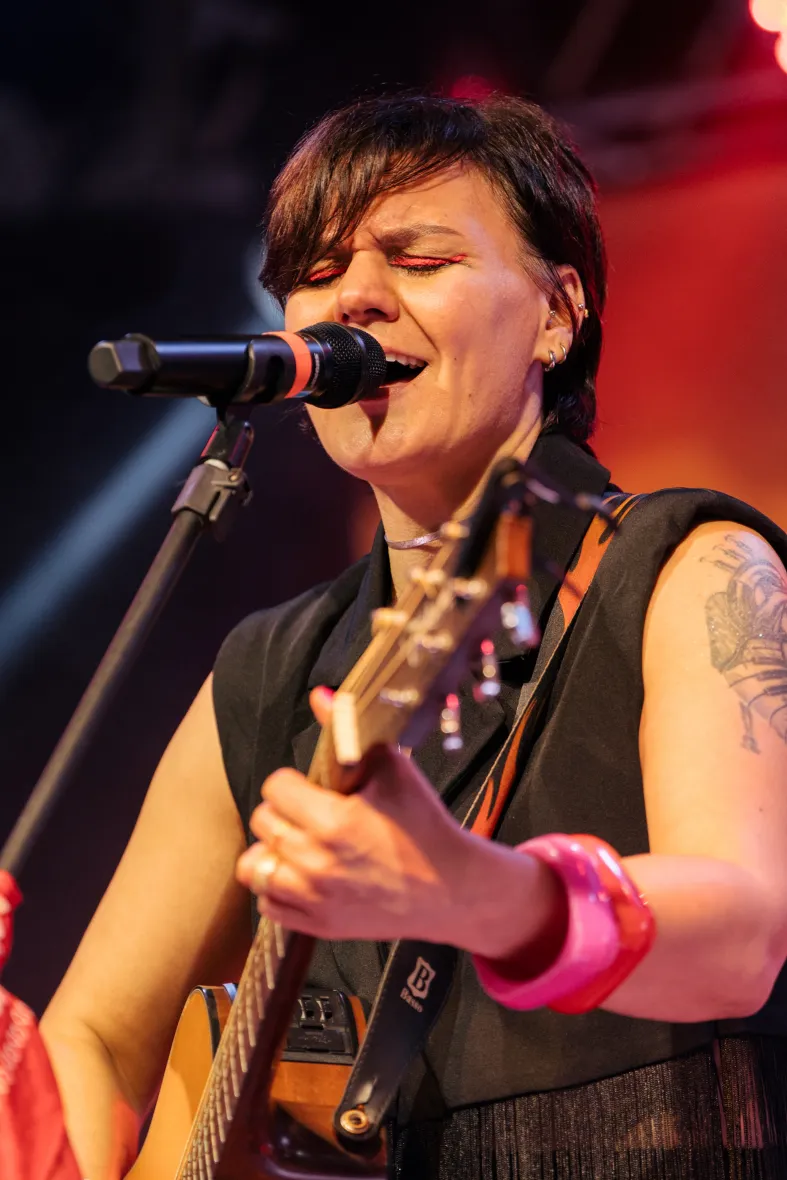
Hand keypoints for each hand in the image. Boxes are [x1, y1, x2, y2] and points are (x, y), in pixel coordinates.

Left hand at [236, 688, 557, 955]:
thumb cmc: (424, 824)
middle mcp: (315, 863)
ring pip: (255, 867)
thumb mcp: (394, 769)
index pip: (275, 787)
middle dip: (286, 811)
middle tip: (314, 813)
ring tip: (301, 844)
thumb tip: (320, 695)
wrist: (451, 888)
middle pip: (263, 822)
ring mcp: (313, 898)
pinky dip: (280, 888)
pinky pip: (268, 904)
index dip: (294, 782)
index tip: (316, 788)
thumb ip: (349, 731)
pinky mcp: (316, 925)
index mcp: (333, 821)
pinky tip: (306, 873)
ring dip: (274, 851)